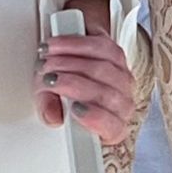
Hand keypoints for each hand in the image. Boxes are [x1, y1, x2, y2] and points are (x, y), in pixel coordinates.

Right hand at [37, 0, 138, 146]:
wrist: (69, 64)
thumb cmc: (64, 92)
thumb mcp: (51, 103)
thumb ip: (50, 110)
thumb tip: (52, 117)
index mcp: (112, 127)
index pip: (113, 127)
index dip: (96, 117)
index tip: (75, 108)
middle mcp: (122, 104)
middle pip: (105, 93)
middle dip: (72, 83)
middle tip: (48, 78)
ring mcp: (123, 79)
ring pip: (102, 68)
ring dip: (70, 62)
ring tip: (48, 61)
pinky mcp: (118, 55)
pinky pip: (101, 47)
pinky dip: (74, 45)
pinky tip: (57, 46)